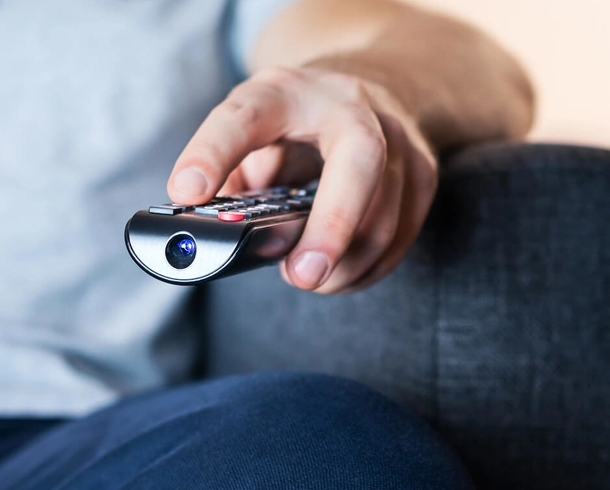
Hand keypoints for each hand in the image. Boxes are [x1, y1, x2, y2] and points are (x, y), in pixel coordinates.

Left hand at [168, 66, 437, 292]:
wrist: (361, 90)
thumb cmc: (288, 125)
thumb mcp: (247, 135)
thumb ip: (230, 178)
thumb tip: (219, 239)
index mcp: (282, 93)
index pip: (244, 117)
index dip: (212, 153)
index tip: (186, 191)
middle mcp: (346, 105)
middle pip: (359, 160)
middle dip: (333, 225)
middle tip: (300, 276)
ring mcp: (395, 134)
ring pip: (388, 209)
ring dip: (347, 262)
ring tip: (308, 278)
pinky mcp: (423, 169)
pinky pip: (403, 231)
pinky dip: (369, 265)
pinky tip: (340, 275)